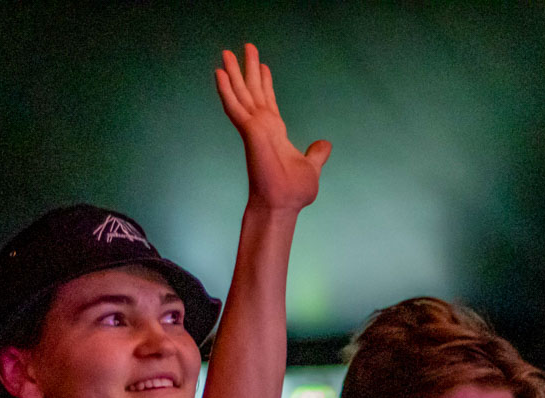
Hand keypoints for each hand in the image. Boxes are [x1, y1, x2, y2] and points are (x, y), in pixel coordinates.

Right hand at [216, 44, 330, 211]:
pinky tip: (219, 72)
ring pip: (241, 93)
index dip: (266, 83)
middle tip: (246, 46)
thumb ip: (316, 154)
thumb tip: (325, 144)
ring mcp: (253, 128)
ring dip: (233, 72)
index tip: (263, 66)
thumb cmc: (293, 192)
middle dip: (249, 69)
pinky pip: (234, 106)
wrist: (282, 204)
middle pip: (253, 91)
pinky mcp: (248, 131)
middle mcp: (262, 127)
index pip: (269, 102)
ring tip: (227, 51)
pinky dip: (226, 89)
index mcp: (275, 133)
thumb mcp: (311, 167)